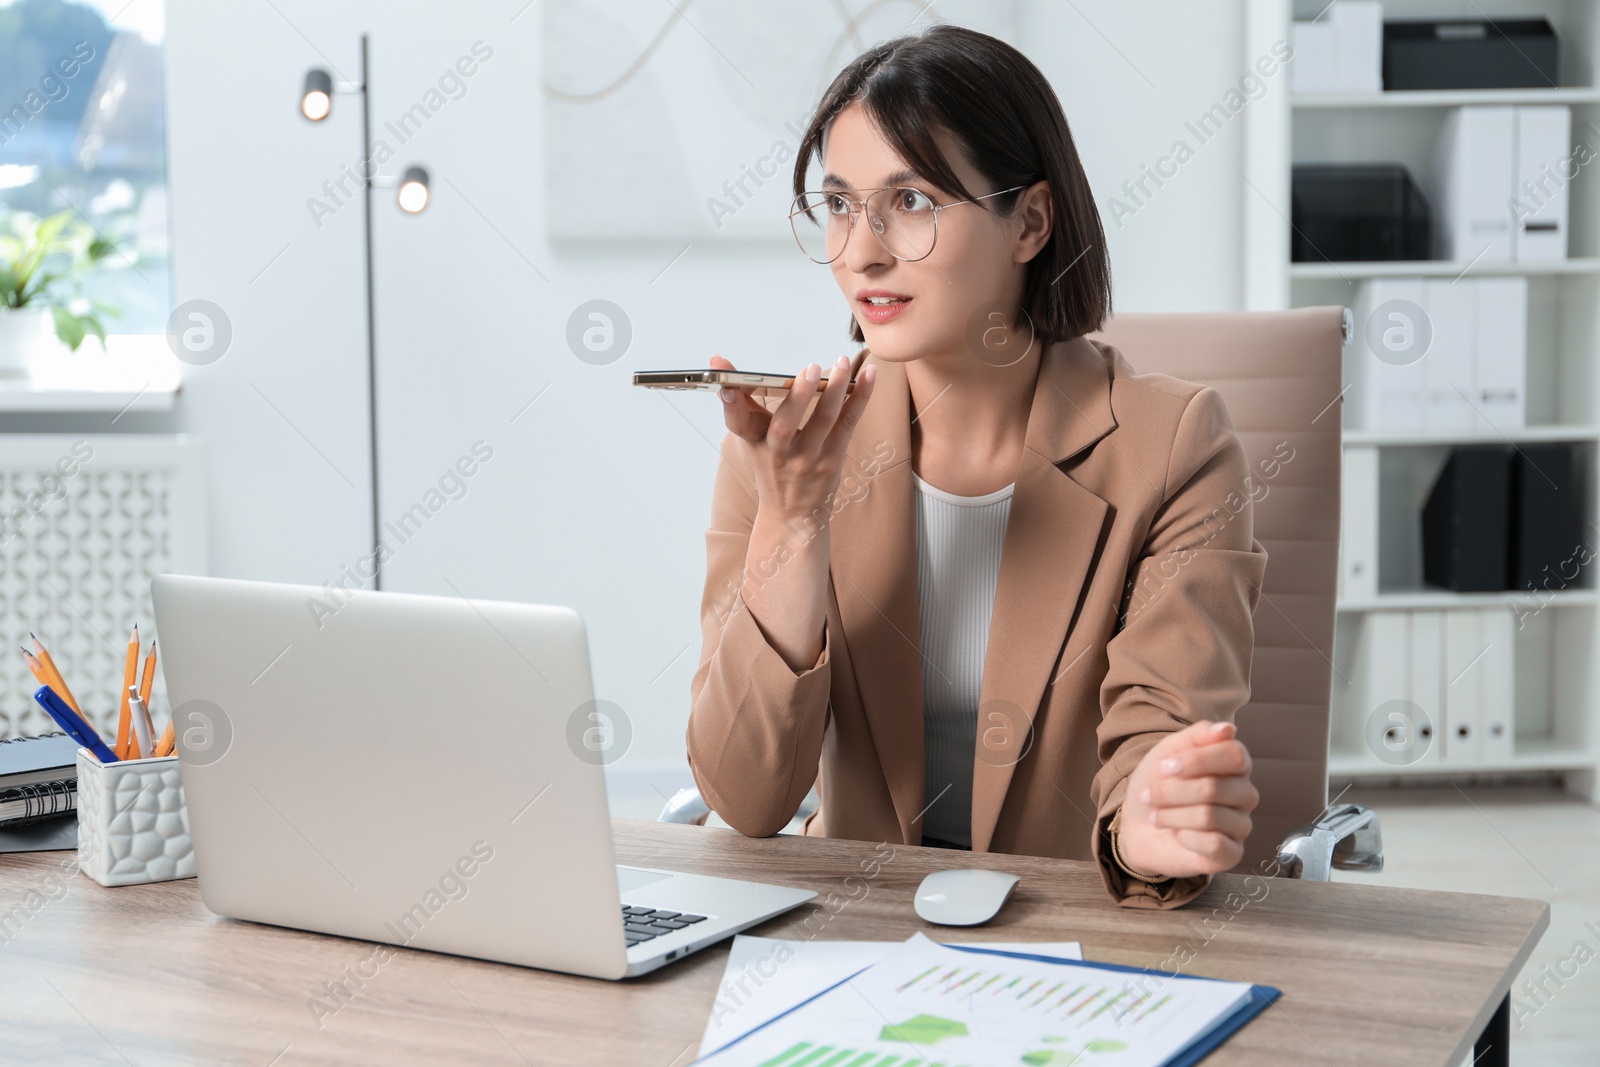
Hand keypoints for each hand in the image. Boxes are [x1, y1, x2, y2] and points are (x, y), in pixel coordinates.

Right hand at [712, 353, 875, 521]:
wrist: (792, 515)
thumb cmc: (772, 466)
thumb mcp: (751, 440)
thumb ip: (741, 404)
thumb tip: (721, 369)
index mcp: (753, 442)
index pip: (737, 422)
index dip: (730, 403)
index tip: (726, 385)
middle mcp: (779, 454)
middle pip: (786, 424)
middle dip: (799, 395)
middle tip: (811, 367)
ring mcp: (808, 459)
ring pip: (824, 420)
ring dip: (837, 388)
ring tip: (843, 362)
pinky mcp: (833, 460)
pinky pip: (848, 424)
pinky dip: (860, 398)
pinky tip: (870, 375)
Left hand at [1115, 720, 1257, 878]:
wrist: (1139, 823)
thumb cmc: (1158, 784)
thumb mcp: (1169, 751)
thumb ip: (1197, 736)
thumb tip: (1228, 729)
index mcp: (1236, 765)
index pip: (1235, 755)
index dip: (1197, 760)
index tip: (1166, 766)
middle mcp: (1245, 794)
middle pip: (1215, 788)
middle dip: (1172, 791)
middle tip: (1150, 795)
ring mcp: (1240, 825)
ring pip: (1209, 816)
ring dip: (1171, 814)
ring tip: (1157, 815)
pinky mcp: (1231, 854)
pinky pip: (1213, 844)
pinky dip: (1184, 836)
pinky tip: (1177, 834)